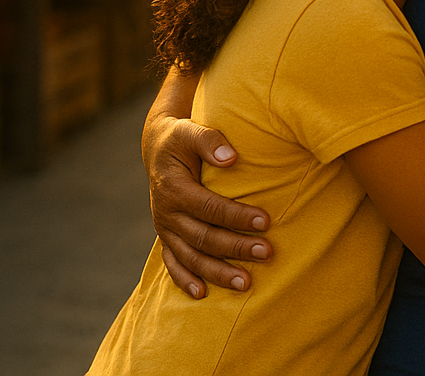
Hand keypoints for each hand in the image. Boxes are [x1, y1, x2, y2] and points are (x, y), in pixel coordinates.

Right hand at [143, 111, 271, 297]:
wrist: (157, 147)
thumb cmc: (181, 137)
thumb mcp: (191, 131)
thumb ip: (209, 141)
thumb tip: (231, 157)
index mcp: (174, 189)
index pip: (209, 207)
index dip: (237, 216)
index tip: (266, 221)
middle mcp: (166, 213)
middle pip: (204, 237)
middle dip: (236, 247)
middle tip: (267, 253)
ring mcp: (165, 228)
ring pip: (191, 256)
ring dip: (217, 272)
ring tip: (245, 284)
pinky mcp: (166, 236)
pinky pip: (172, 263)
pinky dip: (185, 279)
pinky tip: (202, 294)